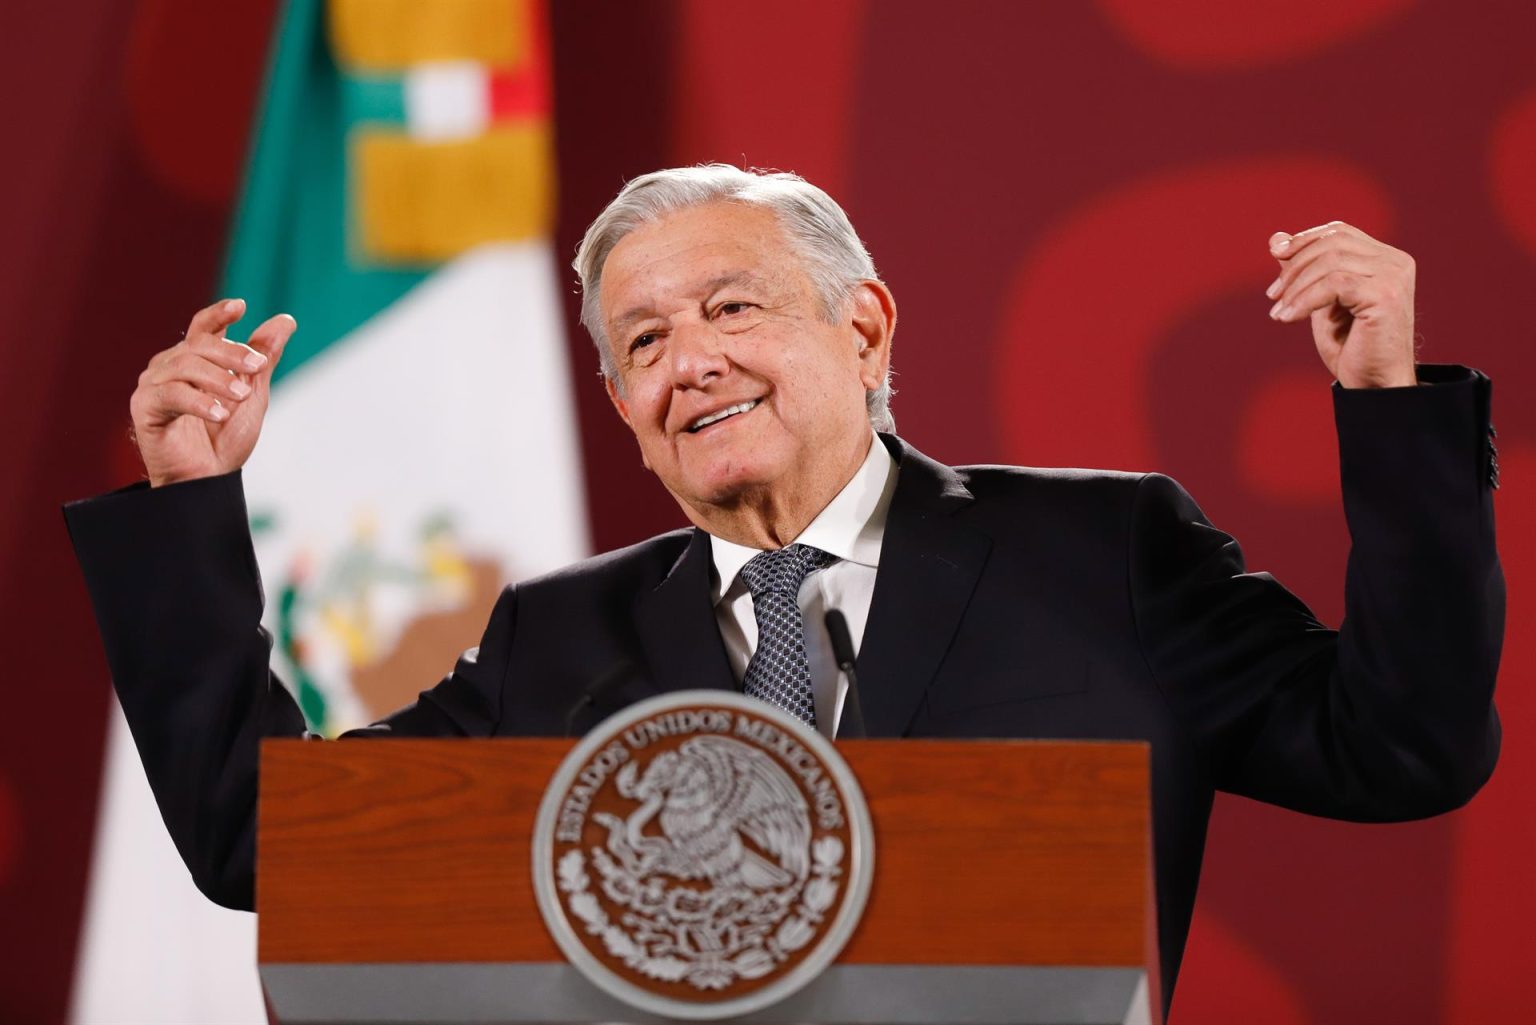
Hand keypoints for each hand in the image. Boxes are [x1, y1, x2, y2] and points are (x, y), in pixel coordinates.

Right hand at [129, 298, 295, 486]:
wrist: (208, 480)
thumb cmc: (225, 440)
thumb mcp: (253, 395)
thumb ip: (264, 358)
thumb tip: (285, 320)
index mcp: (195, 360)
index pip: (203, 327)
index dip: (219, 313)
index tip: (240, 306)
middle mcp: (170, 367)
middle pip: (199, 344)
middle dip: (231, 353)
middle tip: (258, 367)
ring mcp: (154, 385)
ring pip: (186, 366)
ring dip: (218, 379)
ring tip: (241, 397)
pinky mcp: (144, 407)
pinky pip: (171, 394)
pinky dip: (199, 402)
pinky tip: (220, 414)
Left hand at [1266, 222, 1416, 388]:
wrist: (1372, 384)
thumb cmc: (1349, 346)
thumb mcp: (1319, 300)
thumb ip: (1303, 268)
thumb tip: (1274, 237)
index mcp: (1385, 259)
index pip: (1339, 232)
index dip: (1304, 240)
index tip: (1274, 255)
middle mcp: (1395, 262)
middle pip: (1332, 244)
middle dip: (1295, 266)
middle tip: (1273, 295)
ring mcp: (1394, 276)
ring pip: (1330, 263)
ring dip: (1296, 287)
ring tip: (1278, 312)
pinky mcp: (1385, 295)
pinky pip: (1334, 284)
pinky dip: (1304, 300)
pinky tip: (1289, 318)